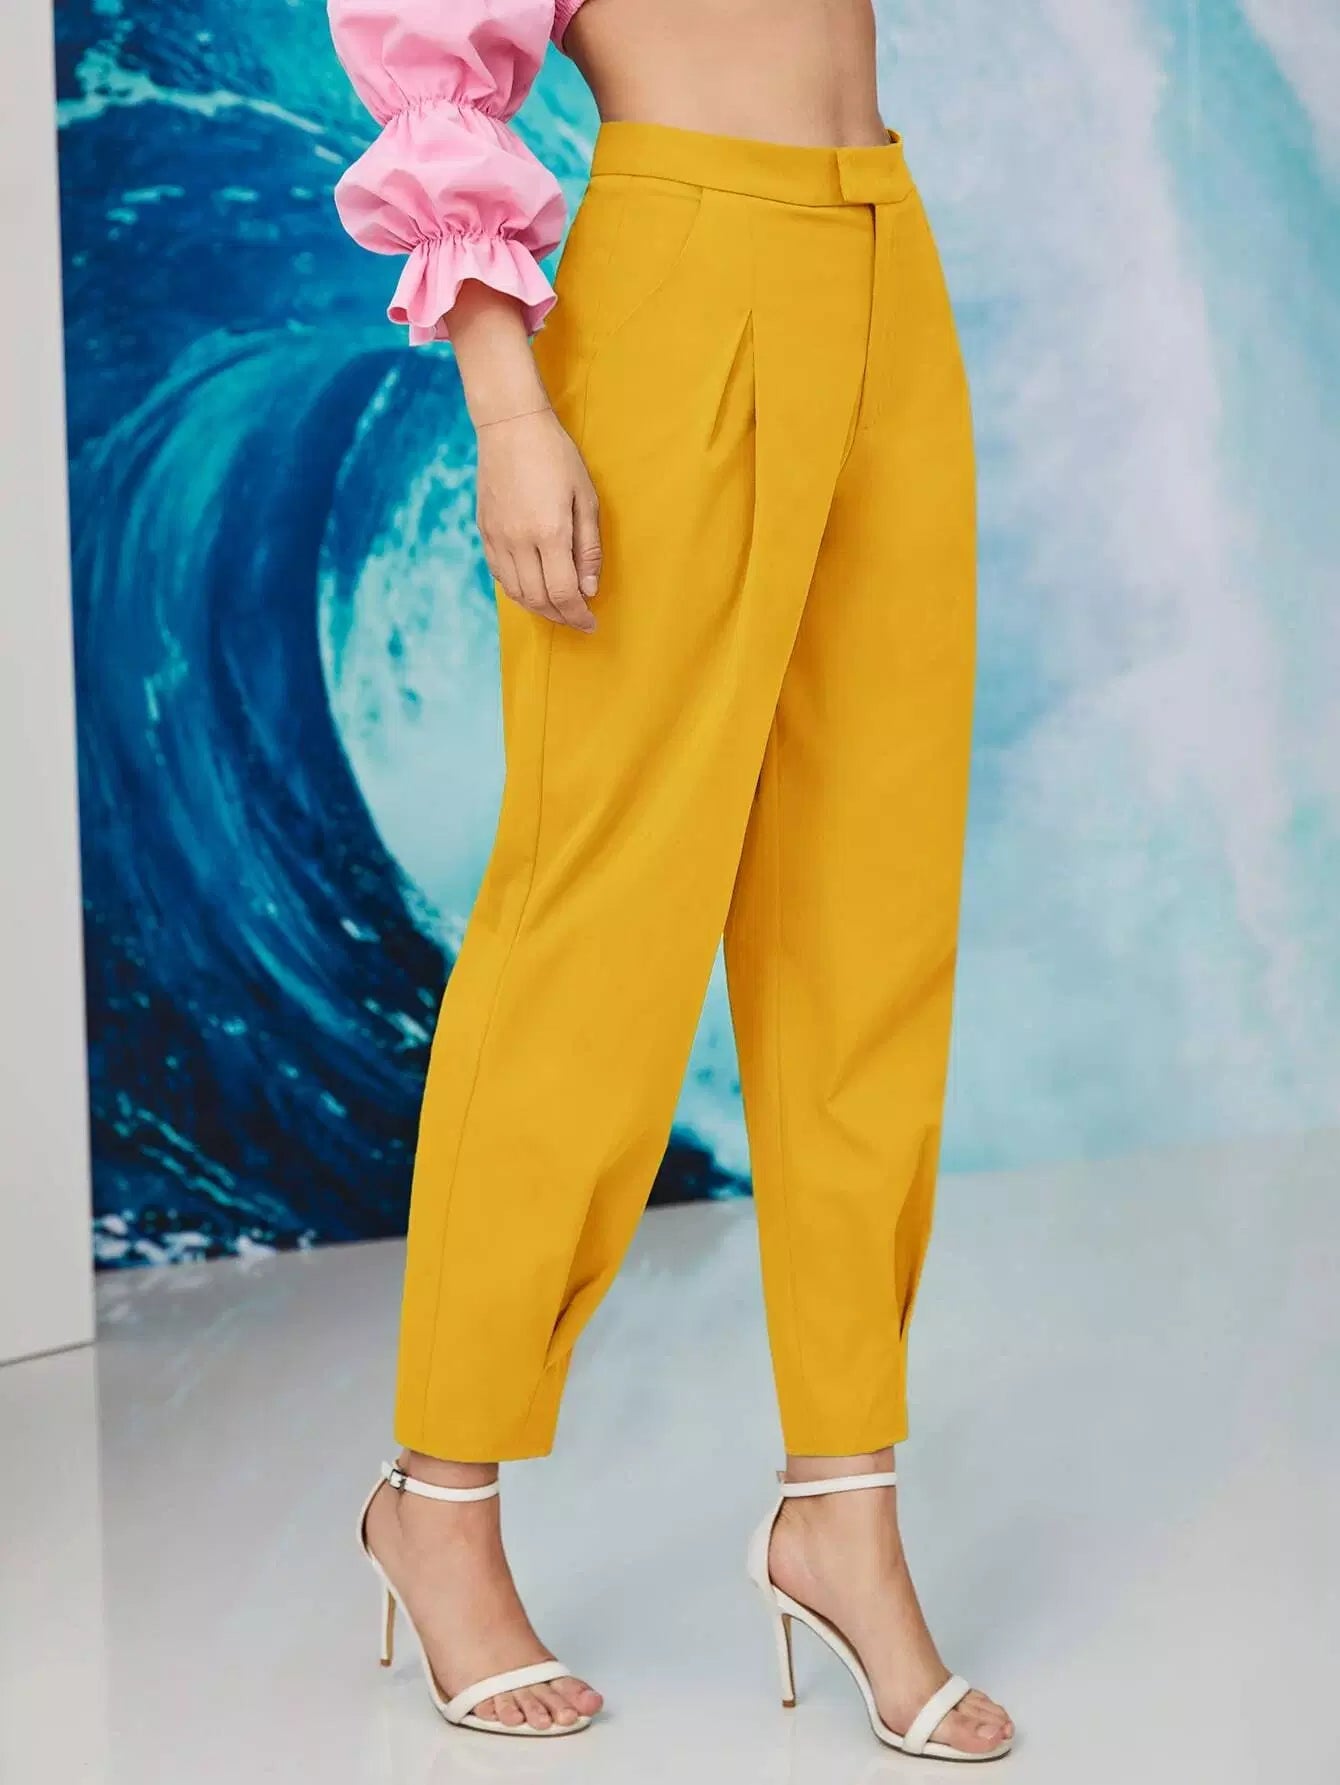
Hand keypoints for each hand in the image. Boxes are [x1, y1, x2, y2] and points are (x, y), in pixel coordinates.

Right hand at [476, 407, 601, 631]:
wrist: (510, 426)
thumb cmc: (556, 456)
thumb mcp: (585, 498)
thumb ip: (588, 548)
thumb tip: (588, 589)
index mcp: (549, 533)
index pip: (563, 593)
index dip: (578, 616)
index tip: (590, 623)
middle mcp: (519, 541)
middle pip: (538, 599)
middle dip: (560, 616)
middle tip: (577, 618)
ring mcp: (498, 538)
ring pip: (516, 592)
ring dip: (539, 608)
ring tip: (557, 608)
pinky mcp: (485, 531)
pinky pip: (499, 575)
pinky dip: (517, 590)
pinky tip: (532, 588)